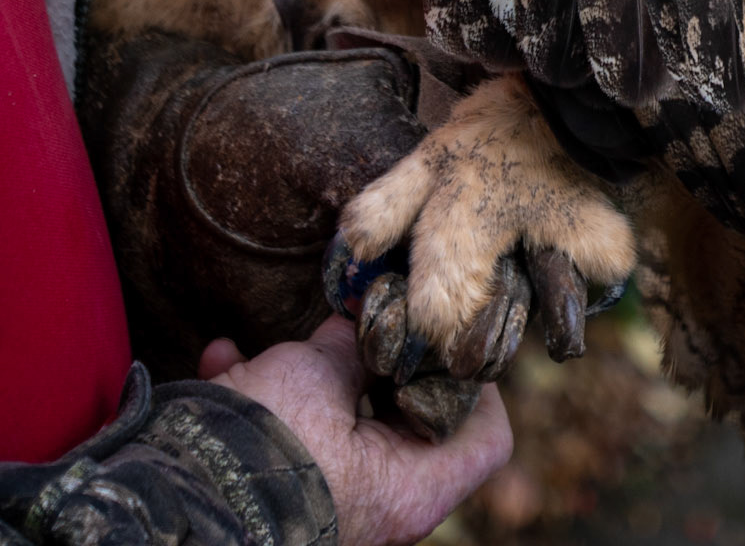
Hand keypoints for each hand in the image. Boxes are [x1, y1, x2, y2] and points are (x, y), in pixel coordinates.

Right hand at [200, 316, 511, 545]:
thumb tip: (366, 322)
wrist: (174, 501)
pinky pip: (287, 442)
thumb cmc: (267, 444)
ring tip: (278, 340)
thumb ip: (355, 344)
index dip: (478, 384)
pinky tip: (224, 359)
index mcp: (408, 490)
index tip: (446, 334)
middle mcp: (378, 509)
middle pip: (410, 424)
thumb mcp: (321, 375)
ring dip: (311, 374)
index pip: (487, 441)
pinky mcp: (279, 497)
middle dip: (382, 364)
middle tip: (366, 318)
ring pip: (342, 426)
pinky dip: (262, 398)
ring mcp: (328, 505)